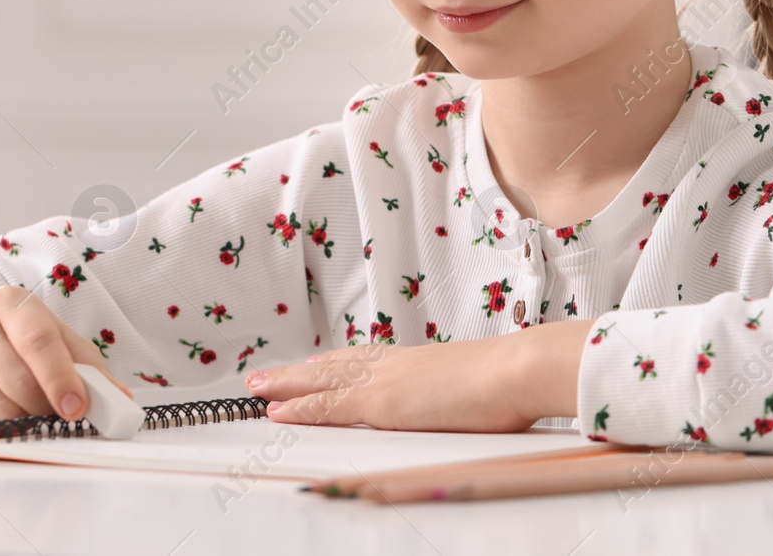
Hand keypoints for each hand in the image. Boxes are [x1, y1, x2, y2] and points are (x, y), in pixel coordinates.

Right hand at [0, 284, 135, 439]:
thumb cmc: (18, 343)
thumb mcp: (56, 340)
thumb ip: (89, 367)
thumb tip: (120, 401)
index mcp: (11, 303)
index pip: (38, 340)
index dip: (60, 378)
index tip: (78, 409)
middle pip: (19, 381)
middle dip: (46, 408)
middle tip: (57, 417)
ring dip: (23, 424)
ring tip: (30, 416)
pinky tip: (1, 424)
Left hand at [244, 320, 592, 431]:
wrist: (517, 371)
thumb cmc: (509, 381)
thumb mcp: (475, 386)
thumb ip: (454, 394)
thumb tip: (461, 400)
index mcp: (413, 362)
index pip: (360, 361)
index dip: (330, 366)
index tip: (309, 367)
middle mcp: (392, 365)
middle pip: (331, 367)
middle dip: (296, 374)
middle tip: (263, 378)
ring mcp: (383, 382)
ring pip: (320, 382)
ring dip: (286, 385)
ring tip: (255, 388)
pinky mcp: (380, 402)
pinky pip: (328, 405)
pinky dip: (299, 407)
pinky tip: (277, 411)